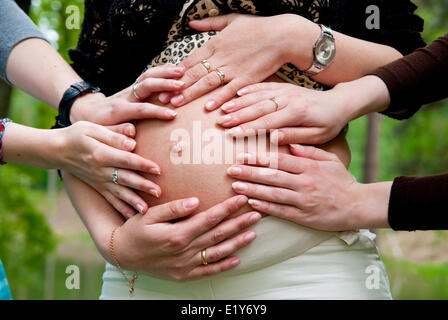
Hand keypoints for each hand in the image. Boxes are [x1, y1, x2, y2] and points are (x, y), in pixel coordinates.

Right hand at [57, 121, 160, 217]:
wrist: (57, 150)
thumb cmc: (77, 134)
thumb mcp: (92, 128)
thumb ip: (113, 135)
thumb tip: (132, 142)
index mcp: (101, 153)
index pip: (126, 159)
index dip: (142, 164)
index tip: (158, 169)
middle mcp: (100, 170)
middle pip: (125, 178)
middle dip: (143, 186)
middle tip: (159, 192)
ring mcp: (99, 181)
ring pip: (119, 192)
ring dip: (133, 201)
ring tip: (146, 210)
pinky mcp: (98, 187)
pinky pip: (110, 199)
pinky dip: (120, 208)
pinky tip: (131, 216)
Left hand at [70, 64, 184, 124]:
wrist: (87, 111)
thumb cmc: (97, 126)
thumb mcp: (102, 132)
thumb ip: (116, 133)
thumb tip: (132, 133)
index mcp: (119, 110)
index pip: (140, 109)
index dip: (156, 111)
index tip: (173, 115)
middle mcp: (126, 96)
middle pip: (145, 85)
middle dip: (164, 83)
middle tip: (181, 85)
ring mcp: (130, 89)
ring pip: (148, 76)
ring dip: (165, 72)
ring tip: (182, 71)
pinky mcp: (135, 87)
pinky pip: (149, 76)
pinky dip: (163, 70)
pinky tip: (176, 69)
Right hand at [111, 195, 261, 279]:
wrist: (122, 254)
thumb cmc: (135, 230)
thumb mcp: (149, 215)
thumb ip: (173, 208)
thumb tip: (195, 201)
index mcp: (177, 234)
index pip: (209, 218)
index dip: (227, 208)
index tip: (241, 198)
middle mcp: (184, 251)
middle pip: (217, 235)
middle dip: (238, 223)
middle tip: (256, 213)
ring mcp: (185, 265)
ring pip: (217, 253)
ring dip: (236, 243)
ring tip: (253, 233)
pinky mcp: (184, 275)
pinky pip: (208, 271)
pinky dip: (223, 266)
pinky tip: (237, 259)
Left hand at [159, 14, 318, 109]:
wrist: (282, 35)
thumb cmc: (258, 27)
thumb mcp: (232, 20)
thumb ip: (210, 23)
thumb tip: (191, 22)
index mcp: (215, 43)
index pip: (190, 59)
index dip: (174, 72)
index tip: (162, 81)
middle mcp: (221, 56)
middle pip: (193, 73)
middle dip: (175, 86)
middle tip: (161, 97)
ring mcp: (233, 68)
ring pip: (207, 82)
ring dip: (190, 94)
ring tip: (176, 104)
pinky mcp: (247, 78)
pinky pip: (230, 90)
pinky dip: (219, 99)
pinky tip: (208, 108)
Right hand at [219, 82, 350, 144]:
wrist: (340, 102)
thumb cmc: (329, 123)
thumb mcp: (318, 135)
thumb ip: (295, 136)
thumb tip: (273, 139)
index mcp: (297, 112)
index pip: (268, 122)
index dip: (249, 128)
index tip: (232, 134)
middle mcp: (289, 98)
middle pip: (259, 107)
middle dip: (238, 115)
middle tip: (221, 122)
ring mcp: (286, 90)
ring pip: (258, 96)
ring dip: (239, 102)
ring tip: (223, 108)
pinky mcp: (284, 87)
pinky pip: (264, 86)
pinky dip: (250, 89)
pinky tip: (237, 93)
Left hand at [226, 146, 389, 230]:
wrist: (357, 206)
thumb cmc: (341, 180)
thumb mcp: (330, 160)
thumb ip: (310, 151)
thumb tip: (290, 143)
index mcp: (310, 167)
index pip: (280, 160)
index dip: (259, 157)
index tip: (242, 154)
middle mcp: (305, 182)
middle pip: (272, 176)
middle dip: (249, 172)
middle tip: (231, 169)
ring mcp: (303, 200)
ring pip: (273, 194)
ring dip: (252, 189)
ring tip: (235, 186)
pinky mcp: (303, 216)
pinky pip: (280, 211)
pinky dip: (265, 207)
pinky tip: (251, 203)